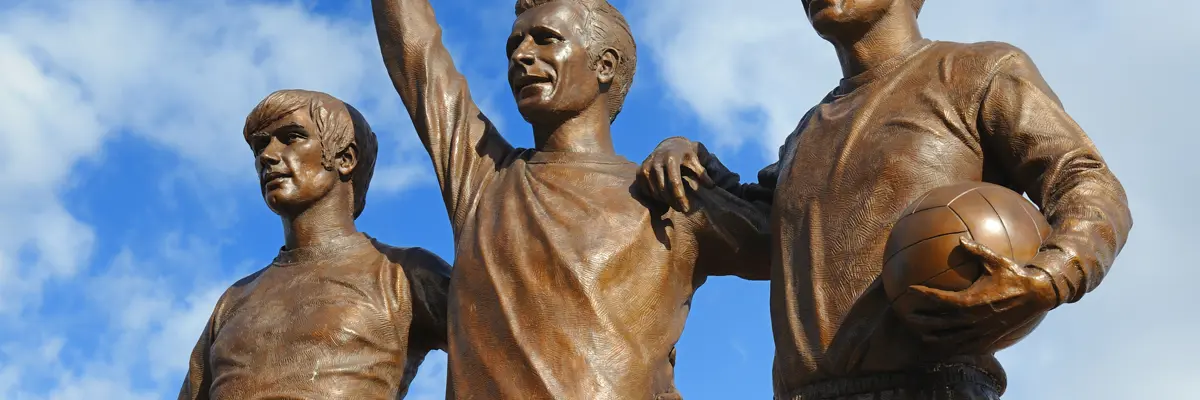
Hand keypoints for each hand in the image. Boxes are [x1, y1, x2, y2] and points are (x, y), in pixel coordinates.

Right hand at [637, 137, 714, 211]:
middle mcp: (656, 161)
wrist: (669, 145)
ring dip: (664, 201)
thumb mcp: (695, 161)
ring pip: (654, 191)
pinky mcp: (640, 171)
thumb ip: (702, 173)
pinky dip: (654, 197)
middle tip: (681, 209)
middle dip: (673, 202)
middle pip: (664, 189)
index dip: (680, 197)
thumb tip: (711, 186)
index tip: (686, 209)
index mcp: (671, 159)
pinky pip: (645, 190)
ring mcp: (646, 166)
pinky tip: (664, 199)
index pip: (675, 182)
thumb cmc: (685, 156)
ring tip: (674, 204)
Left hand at [901, 238, 1057, 352]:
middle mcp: (973, 319)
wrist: (1039, 296)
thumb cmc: (1015, 276)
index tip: (910, 290)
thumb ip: (976, 250)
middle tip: (907, 316)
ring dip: (934, 337)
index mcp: (972, 300)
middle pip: (939, 323)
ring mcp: (981, 332)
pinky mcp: (990, 340)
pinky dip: (953, 348)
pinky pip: (967, 348)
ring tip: (921, 334)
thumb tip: (960, 238)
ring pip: (951, 340)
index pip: (940, 299)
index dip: (924, 295)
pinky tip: (945, 346)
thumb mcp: (996, 261)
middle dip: (922, 320)